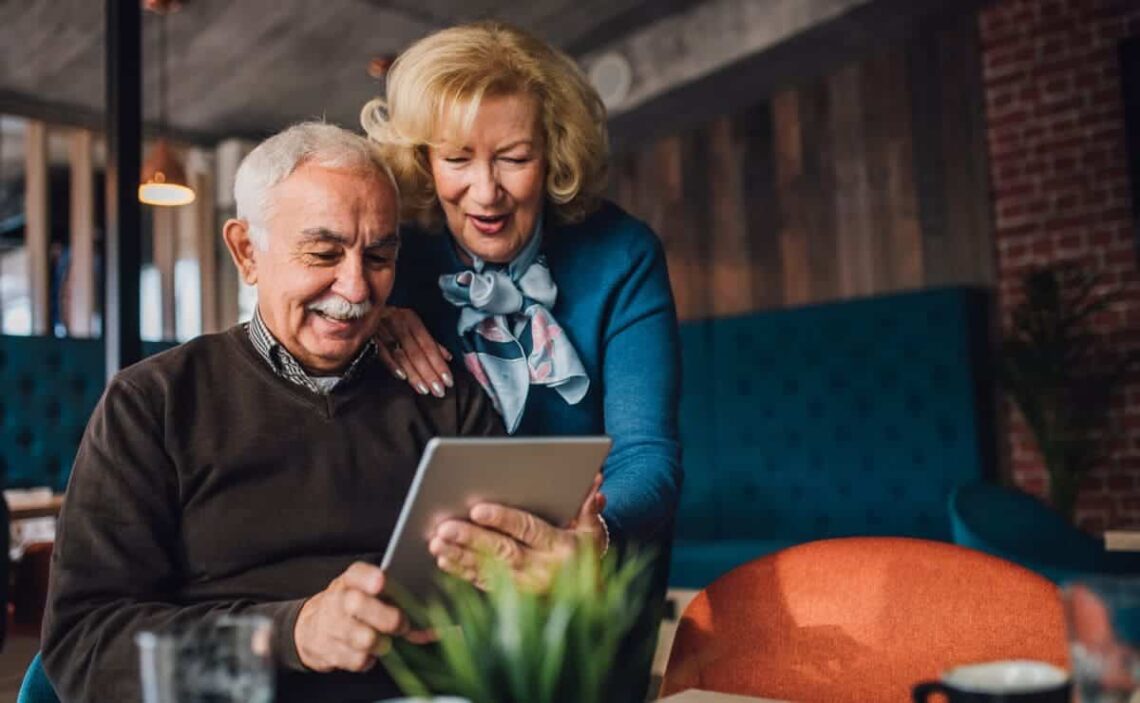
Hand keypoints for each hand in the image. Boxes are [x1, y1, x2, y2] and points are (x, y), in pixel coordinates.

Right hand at [294, 562, 412, 672]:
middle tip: (402, 625)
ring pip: (360, 637)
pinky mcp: (327, 651)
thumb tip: (432, 631)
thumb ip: (400, 606)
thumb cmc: (355, 608)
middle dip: (386, 617)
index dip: (369, 577)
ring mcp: (330, 625)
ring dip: (380, 644)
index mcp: (350, 580)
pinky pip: (356, 660)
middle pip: (357, 604)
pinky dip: (368, 660)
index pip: (356, 573)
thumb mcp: (371, 597)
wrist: (313, 628)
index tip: (381, 583)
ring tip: (384, 643)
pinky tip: (367, 653)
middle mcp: (337, 600)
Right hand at [376, 307, 452, 397]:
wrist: (357, 310)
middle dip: (429, 373)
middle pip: (417, 352)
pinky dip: (392, 363)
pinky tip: (402, 376)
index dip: (439, 364)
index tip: (448, 380)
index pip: (429, 345)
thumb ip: (429, 342)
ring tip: (424, 389)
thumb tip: (448, 357)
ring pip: (402, 354)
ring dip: (414, 373)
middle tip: (439, 391)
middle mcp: (398, 321)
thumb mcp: (410, 327)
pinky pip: (382, 351)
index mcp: (411, 319)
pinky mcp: (368, 334)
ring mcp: (382, 328)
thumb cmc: (388, 321)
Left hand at [428, 474, 606, 591]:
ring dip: (459, 555)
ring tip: (437, 541)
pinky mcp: (509, 598)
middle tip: (445, 526)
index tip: (478, 509)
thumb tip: (594, 478)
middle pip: (502, 551)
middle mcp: (541, 571)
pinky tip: (443, 558)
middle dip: (472, 538)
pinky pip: (481, 584)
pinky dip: (461, 571)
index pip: (529, 530)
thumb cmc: (585, 556)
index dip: (503, 519)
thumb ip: (588, 506)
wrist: (587, 601)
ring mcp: (523, 588)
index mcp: (561, 548)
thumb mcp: (594, 532)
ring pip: (486, 569)